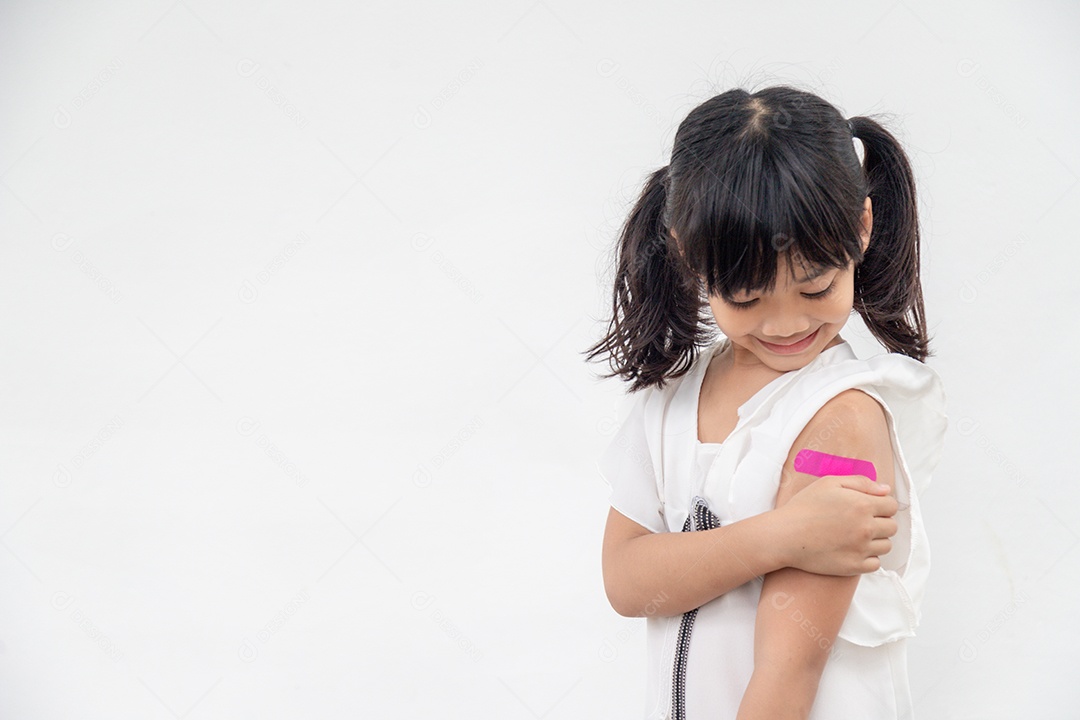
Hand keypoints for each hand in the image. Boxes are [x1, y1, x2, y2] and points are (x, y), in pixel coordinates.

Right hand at [776, 475, 897, 575]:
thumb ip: (860, 482)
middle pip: (892, 527)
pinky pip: (876, 564)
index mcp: (862, 505)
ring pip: (886, 546)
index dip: (882, 505)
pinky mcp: (854, 566)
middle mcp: (866, 528)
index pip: (892, 506)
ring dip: (876, 540)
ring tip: (856, 536)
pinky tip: (854, 550)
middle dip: (881, 522)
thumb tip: (885, 489)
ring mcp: (861, 549)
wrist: (785, 535)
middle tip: (861, 522)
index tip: (869, 507)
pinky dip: (869, 558)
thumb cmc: (804, 507)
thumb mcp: (829, 483)